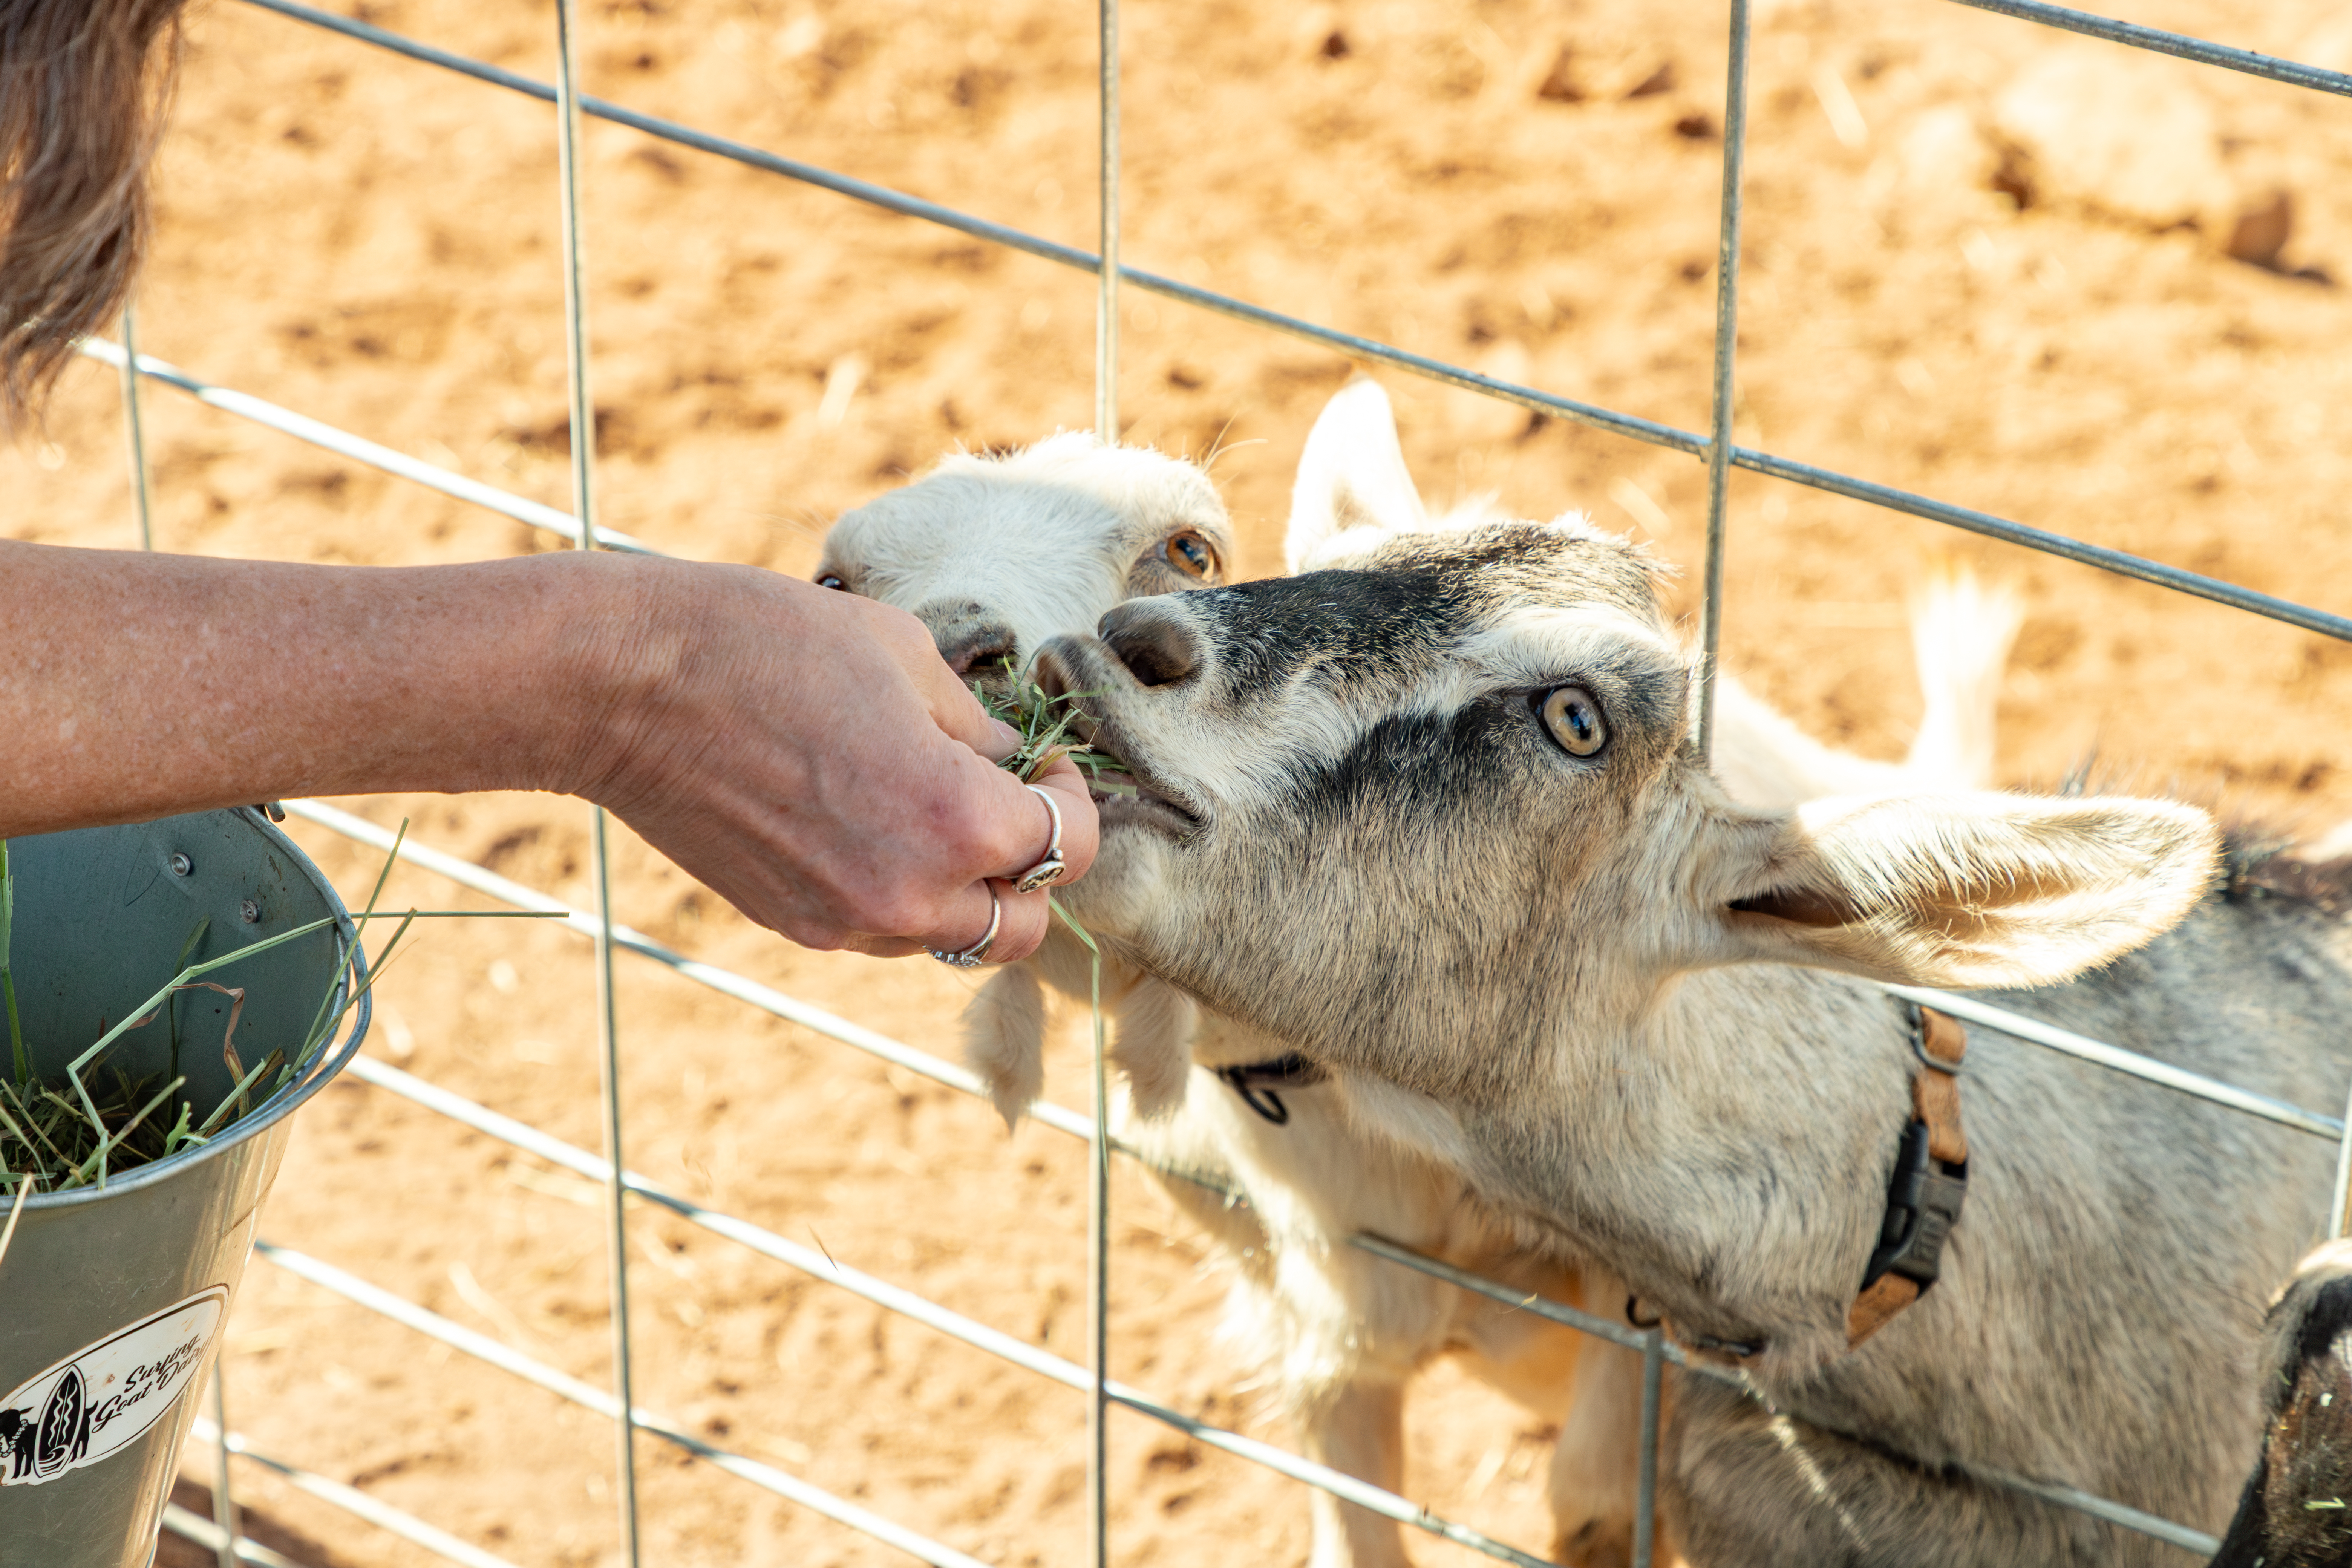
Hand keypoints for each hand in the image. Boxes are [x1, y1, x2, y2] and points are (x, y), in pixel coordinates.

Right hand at [572, 558, 1098, 961]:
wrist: (625, 686)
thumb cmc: (764, 645)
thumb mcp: (902, 653)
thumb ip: (973, 721)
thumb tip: (1008, 755)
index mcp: (954, 819)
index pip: (1066, 847)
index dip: (1070, 799)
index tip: (1044, 762)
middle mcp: (908, 893)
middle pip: (1021, 925)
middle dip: (1029, 869)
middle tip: (1006, 802)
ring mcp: (845, 921)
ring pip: (949, 938)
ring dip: (963, 890)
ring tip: (933, 814)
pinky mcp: (793, 924)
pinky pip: (879, 932)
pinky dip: (899, 896)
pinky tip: (870, 827)